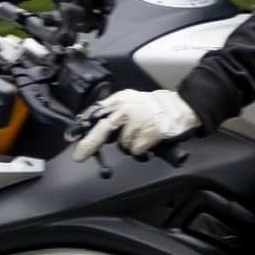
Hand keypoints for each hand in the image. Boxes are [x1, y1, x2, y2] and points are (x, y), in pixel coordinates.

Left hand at [71, 85, 197, 161]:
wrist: (181, 107)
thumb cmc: (157, 106)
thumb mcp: (132, 100)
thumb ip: (114, 109)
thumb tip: (95, 125)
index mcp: (121, 99)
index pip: (97, 112)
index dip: (85, 126)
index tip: (73, 135)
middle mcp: (126, 108)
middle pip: (102, 128)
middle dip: (89, 144)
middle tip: (79, 156)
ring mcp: (137, 121)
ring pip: (123, 144)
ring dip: (130, 145)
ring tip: (141, 137)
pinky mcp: (148, 134)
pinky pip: (136, 150)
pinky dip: (141, 151)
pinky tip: (148, 142)